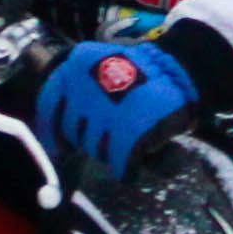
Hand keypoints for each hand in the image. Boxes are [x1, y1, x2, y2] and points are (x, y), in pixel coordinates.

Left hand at [33, 37, 204, 186]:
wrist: (183, 67)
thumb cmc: (145, 70)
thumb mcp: (105, 63)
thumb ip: (82, 88)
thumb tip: (62, 130)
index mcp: (77, 65)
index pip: (49, 103)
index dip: (50, 129)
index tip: (56, 145)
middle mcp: (84, 87)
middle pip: (74, 130)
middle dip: (88, 139)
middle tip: (107, 139)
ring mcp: (105, 111)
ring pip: (94, 148)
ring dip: (107, 152)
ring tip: (125, 144)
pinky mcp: (127, 131)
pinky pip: (118, 162)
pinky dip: (125, 170)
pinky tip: (131, 170)